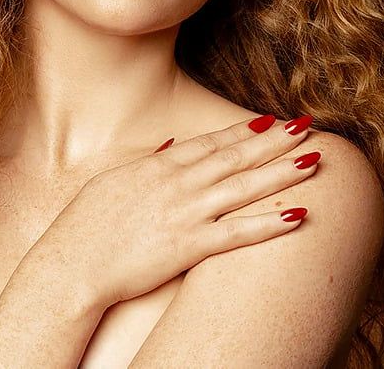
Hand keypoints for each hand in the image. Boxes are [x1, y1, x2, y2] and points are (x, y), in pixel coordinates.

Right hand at [38, 114, 317, 307]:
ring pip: (244, 188)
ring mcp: (186, 213)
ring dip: (281, 172)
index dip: (244, 130)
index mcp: (160, 164)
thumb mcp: (116, 178)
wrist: (72, 263)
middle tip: (305, 126)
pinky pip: (238, 233)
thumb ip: (148, 160)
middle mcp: (179, 183)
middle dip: (274, 141)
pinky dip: (269, 224)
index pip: (212, 142)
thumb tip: (171, 144)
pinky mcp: (190, 247)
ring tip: (312, 159)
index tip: (270, 119)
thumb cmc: (88, 223)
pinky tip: (297, 216)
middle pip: (236, 157)